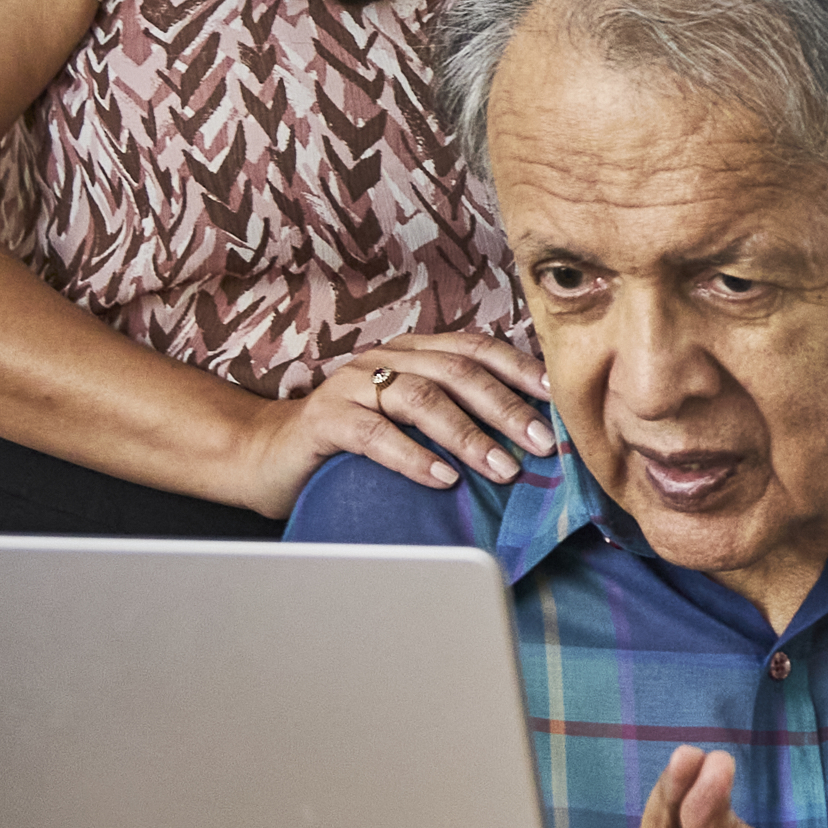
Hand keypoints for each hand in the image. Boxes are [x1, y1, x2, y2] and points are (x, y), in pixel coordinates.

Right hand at [239, 328, 557, 513]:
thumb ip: (454, 417)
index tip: (557, 398)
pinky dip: (413, 457)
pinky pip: (374, 434)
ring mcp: (351, 385)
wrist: (270, 456)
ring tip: (503, 468)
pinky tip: (443, 479)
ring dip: (468, 435)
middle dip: (506, 408)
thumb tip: (527, 440)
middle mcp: (384, 359)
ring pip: (421, 399)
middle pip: (457, 373)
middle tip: (543, 445)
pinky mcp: (325, 419)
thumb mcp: (408, 424)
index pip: (475, 348)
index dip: (518, 369)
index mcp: (411, 353)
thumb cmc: (352, 443)